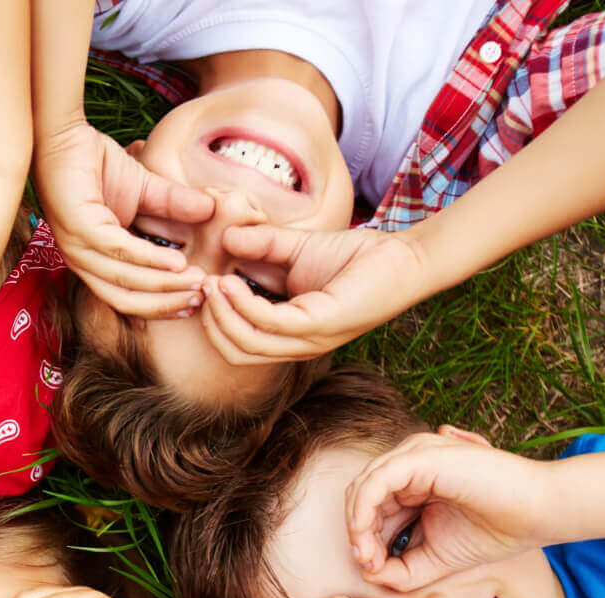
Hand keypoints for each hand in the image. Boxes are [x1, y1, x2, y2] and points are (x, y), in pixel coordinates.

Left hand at [34, 120, 213, 317]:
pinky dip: (150, 259)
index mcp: (95, 260)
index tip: (197, 302)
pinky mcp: (79, 227)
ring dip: (164, 285)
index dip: (162, 304)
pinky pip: (119, 251)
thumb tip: (211, 210)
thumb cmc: (96, 163)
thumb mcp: (144, 189)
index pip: (128, 297)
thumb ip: (173, 204)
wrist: (65, 134)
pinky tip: (177, 262)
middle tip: (201, 298)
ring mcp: (77, 246)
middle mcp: (82, 261)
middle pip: (126, 299)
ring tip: (196, 282)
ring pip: (124, 280)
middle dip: (166, 303)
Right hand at [197, 225, 428, 362]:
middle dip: (211, 321)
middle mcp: (297, 345)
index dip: (212, 318)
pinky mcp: (321, 325)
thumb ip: (262, 246)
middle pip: (236, 352)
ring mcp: (309, 340)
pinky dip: (244, 304)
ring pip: (247, 344)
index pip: (238, 344)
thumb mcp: (297, 249)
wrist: (403, 257)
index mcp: (289, 334)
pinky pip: (269, 323)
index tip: (201, 284)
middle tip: (201, 286)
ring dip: (222, 314)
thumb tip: (225, 238)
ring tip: (213, 282)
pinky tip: (231, 281)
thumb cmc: (357, 257)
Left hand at [346, 426, 553, 588]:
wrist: (539, 513)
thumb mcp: (436, 559)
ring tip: (368, 555)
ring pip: (363, 486)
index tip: (372, 569)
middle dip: (357, 533)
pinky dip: (364, 508)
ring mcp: (416, 456)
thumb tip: (367, 573)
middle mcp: (411, 465)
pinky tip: (366, 534)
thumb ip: (401, 569)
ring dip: (358, 525)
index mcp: (414, 484)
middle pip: (361, 497)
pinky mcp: (422, 456)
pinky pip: (377, 479)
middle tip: (367, 564)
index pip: (371, 508)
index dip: (363, 539)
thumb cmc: (495, 532)